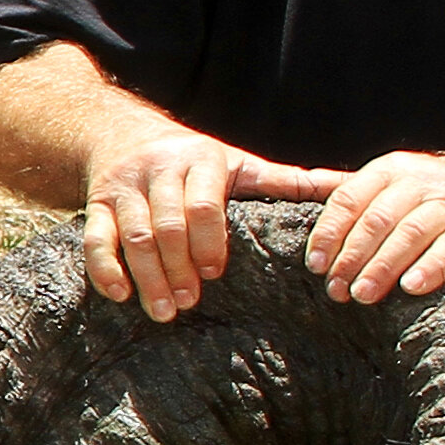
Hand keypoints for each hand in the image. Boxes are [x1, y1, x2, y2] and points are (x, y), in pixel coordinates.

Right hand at [78, 124, 342, 320]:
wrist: (121, 132)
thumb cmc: (197, 160)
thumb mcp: (240, 164)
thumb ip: (289, 181)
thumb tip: (350, 184)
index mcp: (201, 159)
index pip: (203, 202)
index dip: (208, 240)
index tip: (215, 274)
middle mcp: (158, 169)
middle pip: (166, 224)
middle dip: (177, 267)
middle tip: (189, 304)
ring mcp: (123, 187)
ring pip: (132, 235)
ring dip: (147, 277)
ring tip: (164, 312)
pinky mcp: (95, 203)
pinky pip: (95, 238)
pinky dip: (104, 268)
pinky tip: (119, 295)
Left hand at [299, 149, 444, 302]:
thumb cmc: (436, 191)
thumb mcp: (395, 180)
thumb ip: (355, 192)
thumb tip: (301, 191)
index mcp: (389, 171)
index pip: (349, 199)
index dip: (329, 232)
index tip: (315, 264)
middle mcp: (419, 182)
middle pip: (376, 219)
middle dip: (352, 256)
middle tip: (335, 290)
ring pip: (411, 232)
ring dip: (383, 266)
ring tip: (363, 295)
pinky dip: (431, 266)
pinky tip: (412, 287)